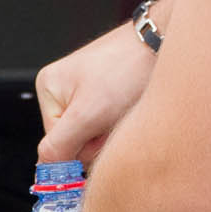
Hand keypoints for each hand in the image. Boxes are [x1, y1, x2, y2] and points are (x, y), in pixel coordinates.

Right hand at [33, 17, 159, 163]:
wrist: (164, 40)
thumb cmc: (129, 66)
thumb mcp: (88, 114)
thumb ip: (60, 146)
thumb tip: (46, 171)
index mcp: (48, 89)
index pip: (55, 144)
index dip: (82, 146)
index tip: (100, 134)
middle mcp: (66, 89)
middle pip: (78, 140)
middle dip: (100, 137)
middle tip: (116, 116)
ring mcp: (90, 90)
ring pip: (98, 134)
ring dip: (114, 129)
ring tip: (126, 106)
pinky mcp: (111, 91)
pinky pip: (113, 122)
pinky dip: (124, 120)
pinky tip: (133, 103)